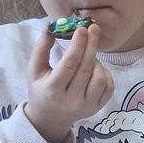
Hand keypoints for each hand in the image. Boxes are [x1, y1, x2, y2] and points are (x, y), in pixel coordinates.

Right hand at [22, 24, 114, 142]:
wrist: (50, 117)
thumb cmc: (41, 88)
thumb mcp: (34, 70)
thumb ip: (41, 48)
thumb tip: (50, 25)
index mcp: (52, 90)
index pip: (68, 64)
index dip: (77, 45)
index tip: (82, 29)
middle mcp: (71, 100)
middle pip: (86, 68)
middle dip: (91, 45)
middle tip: (94, 27)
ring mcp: (86, 106)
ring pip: (100, 77)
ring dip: (96, 60)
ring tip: (88, 55)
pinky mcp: (97, 108)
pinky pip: (109, 86)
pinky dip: (105, 73)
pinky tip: (95, 68)